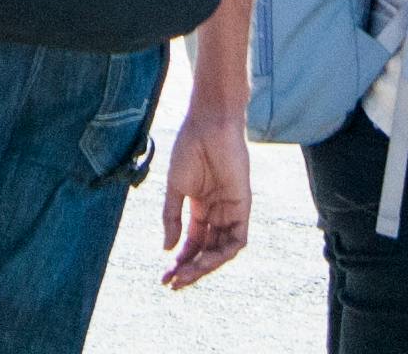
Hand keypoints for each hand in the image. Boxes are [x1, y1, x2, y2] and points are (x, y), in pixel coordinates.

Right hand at [159, 105, 250, 286]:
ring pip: (221, 250)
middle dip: (190, 269)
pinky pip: (237, 239)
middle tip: (172, 283)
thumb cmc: (189, 148)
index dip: (180, 260)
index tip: (164, 275)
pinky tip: (202, 259)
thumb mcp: (175, 188)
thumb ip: (172, 217)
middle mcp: (218, 212)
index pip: (193, 242)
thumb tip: (167, 248)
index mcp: (201, 206)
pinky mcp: (243, 206)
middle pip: (207, 250)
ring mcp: (231, 210)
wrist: (208, 124)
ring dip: (204, 266)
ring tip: (185, 275)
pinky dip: (221, 254)